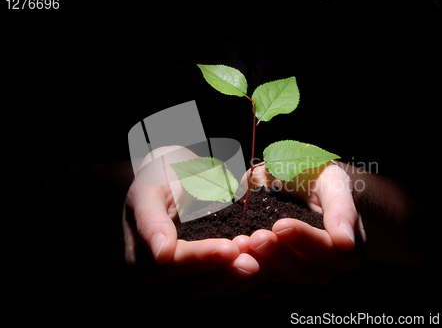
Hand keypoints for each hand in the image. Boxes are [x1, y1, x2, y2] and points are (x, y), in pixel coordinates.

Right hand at [122, 146, 258, 294]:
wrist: (176, 173)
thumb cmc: (159, 175)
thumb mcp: (148, 190)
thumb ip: (151, 221)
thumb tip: (161, 254)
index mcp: (144, 259)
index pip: (175, 264)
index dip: (203, 258)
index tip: (231, 248)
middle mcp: (167, 277)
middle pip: (200, 284)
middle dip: (230, 272)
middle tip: (257, 260)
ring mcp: (192, 278)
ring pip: (221, 289)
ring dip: (247, 280)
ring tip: (270, 263)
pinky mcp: (214, 275)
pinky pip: (235, 284)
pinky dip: (256, 284)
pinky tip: (275, 277)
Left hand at [235, 161, 365, 284]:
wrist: (299, 184)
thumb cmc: (319, 178)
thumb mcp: (333, 181)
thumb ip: (341, 207)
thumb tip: (346, 242)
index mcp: (345, 246)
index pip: (329, 250)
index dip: (305, 240)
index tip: (281, 225)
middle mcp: (325, 266)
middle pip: (305, 270)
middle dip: (279, 254)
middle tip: (257, 238)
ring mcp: (299, 272)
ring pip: (281, 278)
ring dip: (260, 263)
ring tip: (241, 244)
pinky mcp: (275, 272)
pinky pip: (262, 279)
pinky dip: (248, 269)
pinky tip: (234, 256)